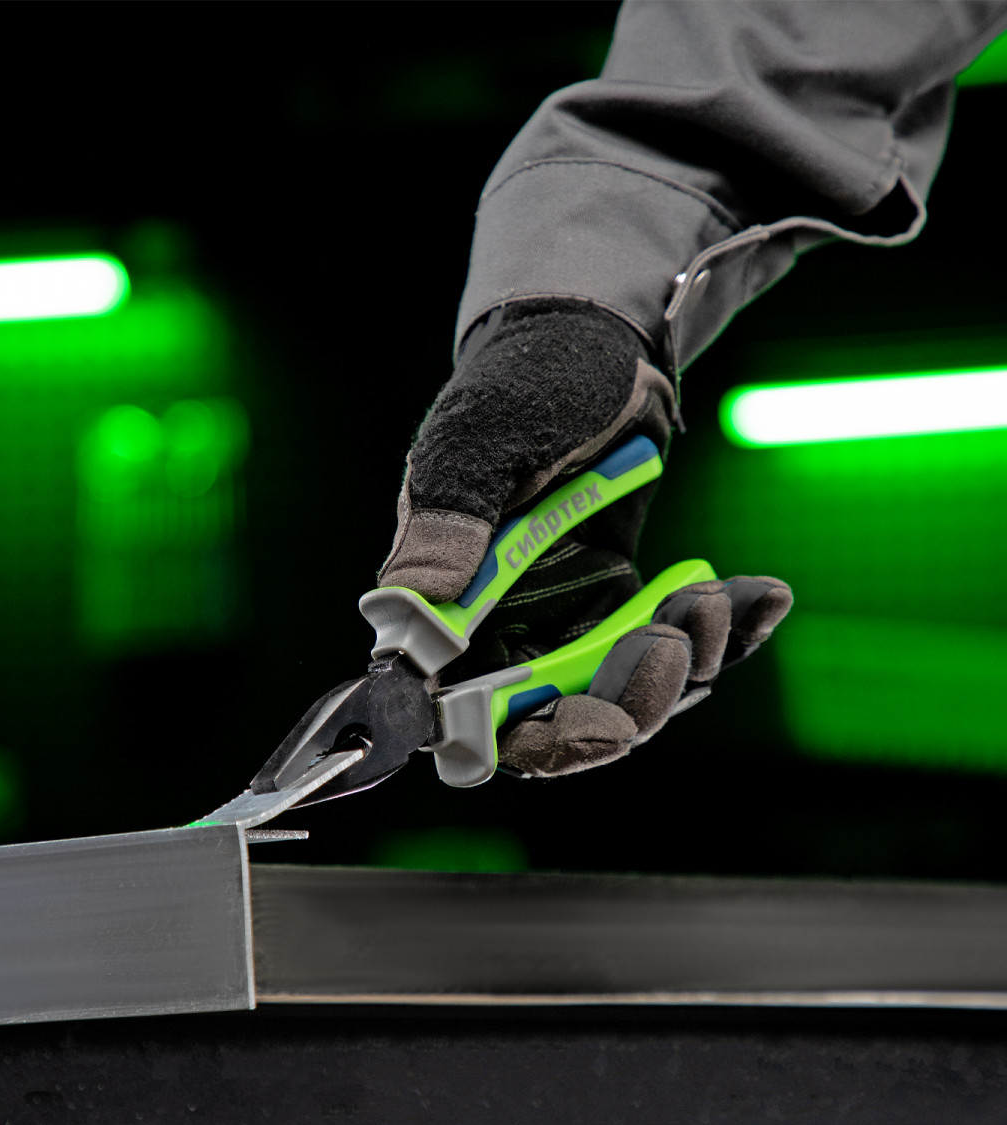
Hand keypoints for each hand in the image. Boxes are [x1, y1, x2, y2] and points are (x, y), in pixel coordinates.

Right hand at [378, 298, 790, 776]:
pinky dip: (725, 632)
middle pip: (557, 724)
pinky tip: (761, 596)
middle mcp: (499, 627)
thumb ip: (446, 528)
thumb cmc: (526, 380)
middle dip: (626, 704)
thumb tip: (406, 623)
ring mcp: (564, 620)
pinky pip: (675, 647)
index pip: (461, 716)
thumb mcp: (481, 443)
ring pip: (625, 697)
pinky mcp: (622, 604)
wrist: (597, 343)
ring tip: (710, 596)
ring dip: (684, 663)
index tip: (599, 723)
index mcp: (446, 603)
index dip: (522, 738)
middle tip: (672, 643)